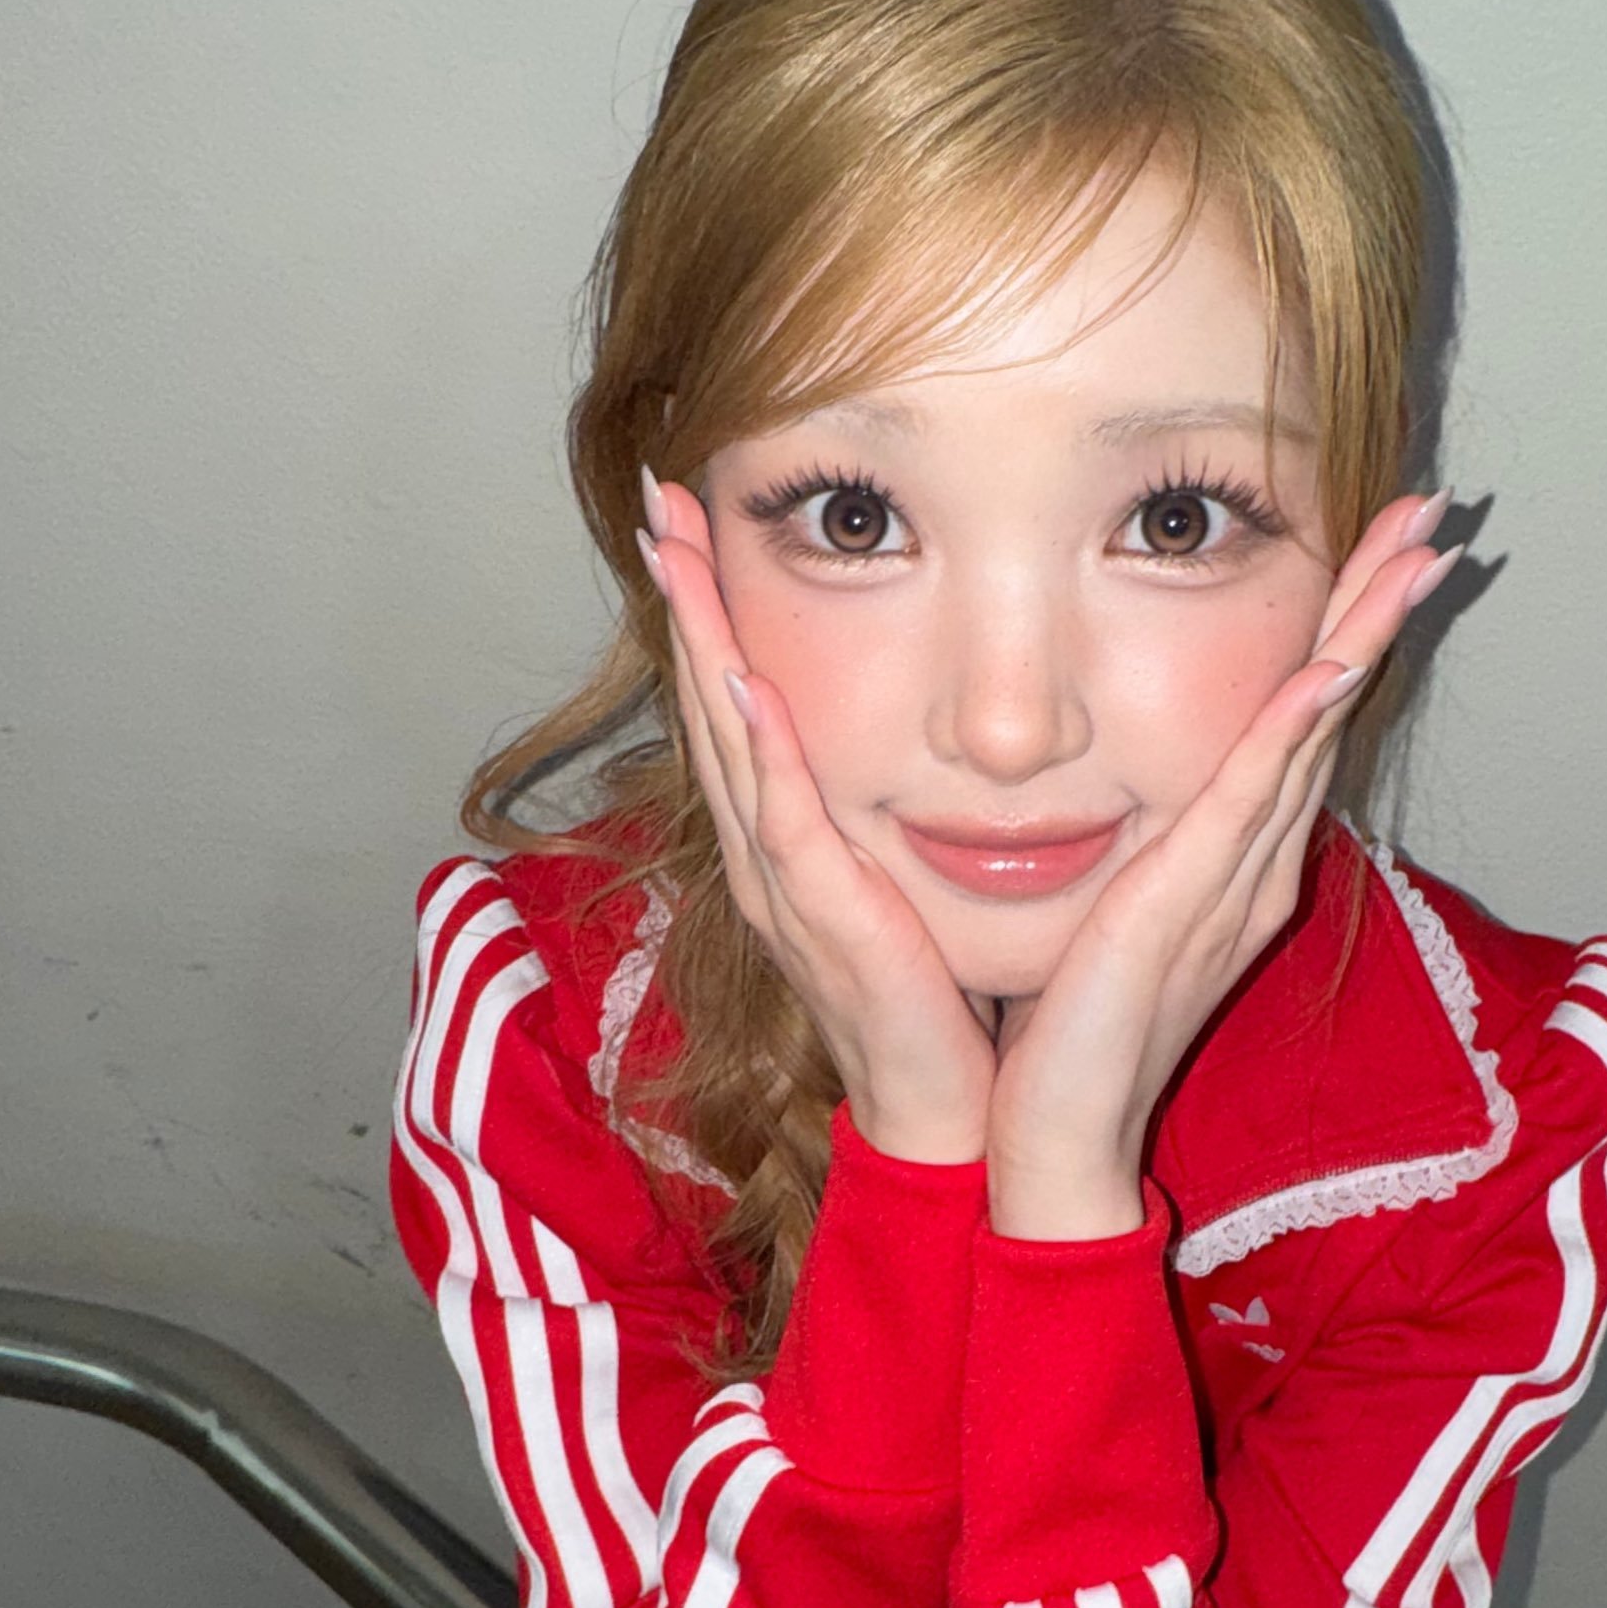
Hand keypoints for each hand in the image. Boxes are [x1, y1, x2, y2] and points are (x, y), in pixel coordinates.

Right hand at [638, 473, 999, 1166]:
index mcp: (787, 840)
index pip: (738, 702)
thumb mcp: (912, 875)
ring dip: (699, 640)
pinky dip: (761, 748)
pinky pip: (782, 819)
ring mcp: (784, 885)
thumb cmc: (942, 999)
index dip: (709, 609)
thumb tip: (933, 732)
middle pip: (709, 701)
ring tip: (675, 550)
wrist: (949, 1110)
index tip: (693, 520)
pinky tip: (747, 678)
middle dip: (684, 595)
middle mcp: (767, 853)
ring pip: (728, 741)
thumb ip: (897, 807)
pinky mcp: (822, 917)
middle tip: (657, 497)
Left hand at [985, 494, 1462, 1239]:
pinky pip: (1252, 798)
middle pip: (1330, 708)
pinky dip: (1294, 725)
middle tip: (1433, 514)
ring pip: (1312, 733)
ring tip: (1415, 550)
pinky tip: (1328, 661)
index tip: (1380, 547)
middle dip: (1381, 605)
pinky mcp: (1193, 905)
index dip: (1344, 628)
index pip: (1301, 721)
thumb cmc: (1067, 1031)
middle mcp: (1256, 865)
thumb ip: (1134, 843)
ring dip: (1363, 635)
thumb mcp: (1108, 907)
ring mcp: (1235, 883)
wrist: (1057, 1140)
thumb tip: (1127, 779)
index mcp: (1236, 861)